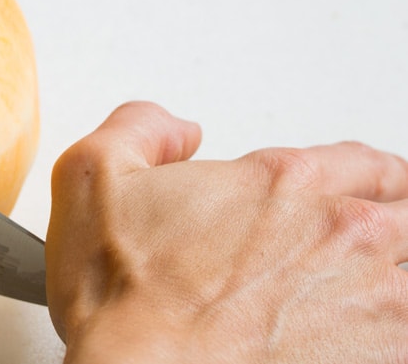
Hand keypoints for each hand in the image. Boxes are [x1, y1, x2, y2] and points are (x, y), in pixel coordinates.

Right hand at [47, 102, 407, 363]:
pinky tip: (375, 338)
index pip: (366, 163)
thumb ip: (139, 128)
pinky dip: (395, 336)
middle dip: (402, 220)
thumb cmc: (123, 298)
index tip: (371, 190)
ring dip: (402, 279)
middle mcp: (341, 234)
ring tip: (383, 293)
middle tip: (390, 234)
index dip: (374, 176)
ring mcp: (373, 303)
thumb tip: (175, 129)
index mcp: (283, 183)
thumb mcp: (92, 175)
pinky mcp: (379, 360)